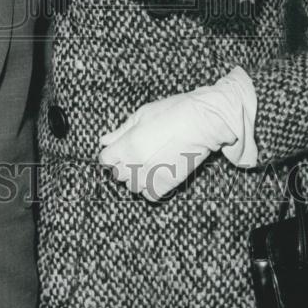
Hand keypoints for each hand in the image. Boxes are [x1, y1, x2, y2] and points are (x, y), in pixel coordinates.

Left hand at [98, 67, 256, 202]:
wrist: (202, 121)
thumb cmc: (172, 112)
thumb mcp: (141, 115)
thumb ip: (121, 131)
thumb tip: (104, 140)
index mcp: (128, 145)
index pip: (105, 159)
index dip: (110, 154)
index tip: (116, 150)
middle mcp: (137, 163)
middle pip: (117, 174)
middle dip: (122, 164)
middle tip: (133, 154)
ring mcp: (152, 176)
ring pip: (132, 186)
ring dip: (135, 177)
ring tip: (146, 163)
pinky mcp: (168, 184)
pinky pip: (150, 196)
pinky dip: (149, 188)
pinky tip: (155, 174)